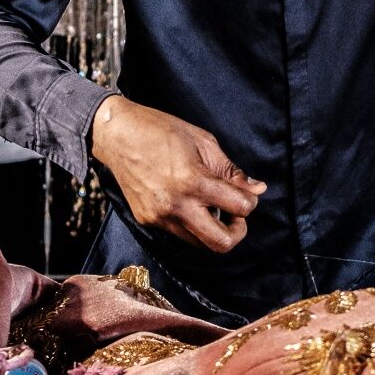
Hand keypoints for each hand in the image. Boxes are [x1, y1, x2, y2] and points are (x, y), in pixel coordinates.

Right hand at [89, 96, 265, 252]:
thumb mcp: (204, 142)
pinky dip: (191, 224)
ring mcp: (159, 217)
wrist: (117, 135)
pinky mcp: (147, 220)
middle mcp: (176, 205)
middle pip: (220, 244)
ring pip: (198, 243)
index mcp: (194, 181)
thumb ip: (231, 170)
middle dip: (236, 233)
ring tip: (212, 208)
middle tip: (236, 217)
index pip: (240, 208)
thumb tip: (257, 189)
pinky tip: (189, 203)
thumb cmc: (161, 130)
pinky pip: (178, 233)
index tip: (246, 195)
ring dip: (213, 230)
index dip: (250, 202)